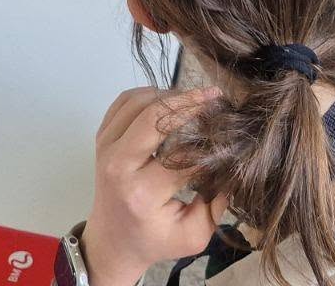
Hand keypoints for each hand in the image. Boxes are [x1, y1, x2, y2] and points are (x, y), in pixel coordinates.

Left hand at [82, 88, 228, 285]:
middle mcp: (119, 167)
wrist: (112, 241)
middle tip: (214, 97)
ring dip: (168, 96)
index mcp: (142, 194)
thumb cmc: (155, 239)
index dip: (209, 143)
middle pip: (154, 118)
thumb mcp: (193, 236)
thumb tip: (233, 167)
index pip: (182, 156)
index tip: (229, 136)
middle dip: (188, 103)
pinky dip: (147, 94)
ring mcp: (106, 148)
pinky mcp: (101, 137)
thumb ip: (216, 206)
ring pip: (137, 102)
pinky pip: (123, 101)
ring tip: (194, 100)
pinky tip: (167, 101)